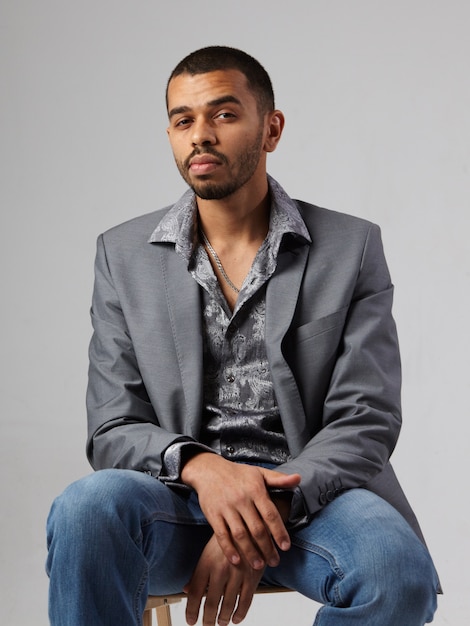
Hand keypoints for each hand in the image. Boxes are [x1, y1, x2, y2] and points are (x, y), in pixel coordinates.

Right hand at [181, 453, 300, 569]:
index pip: (270, 514)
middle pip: (256, 528)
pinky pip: (221, 535)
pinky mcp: (213, 515)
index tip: (286, 547)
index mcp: (255, 489)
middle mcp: (241, 499)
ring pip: (240, 535)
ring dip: (250, 552)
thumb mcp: (259, 473)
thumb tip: (299, 478)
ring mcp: (226, 508)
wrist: (209, 470)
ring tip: (259, 565)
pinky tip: (236, 560)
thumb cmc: (238, 474)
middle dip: (267, 548)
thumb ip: (278, 479)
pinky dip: (229, 549)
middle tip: (275, 562)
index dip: (279, 532)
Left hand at [184, 534, 263, 625]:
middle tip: (206, 625)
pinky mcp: (252, 577)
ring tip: (220, 622)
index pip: (195, 593)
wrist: (250, 525)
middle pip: (211, 603)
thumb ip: (198, 572)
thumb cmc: (227, 539)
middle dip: (207, 620)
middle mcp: (221, 569)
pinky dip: (239, 614)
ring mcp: (238, 574)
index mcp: (207, 562)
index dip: (191, 610)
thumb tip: (187, 590)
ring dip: (223, 619)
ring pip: (228, 606)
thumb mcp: (208, 552)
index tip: (190, 621)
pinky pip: (245, 602)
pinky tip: (235, 618)